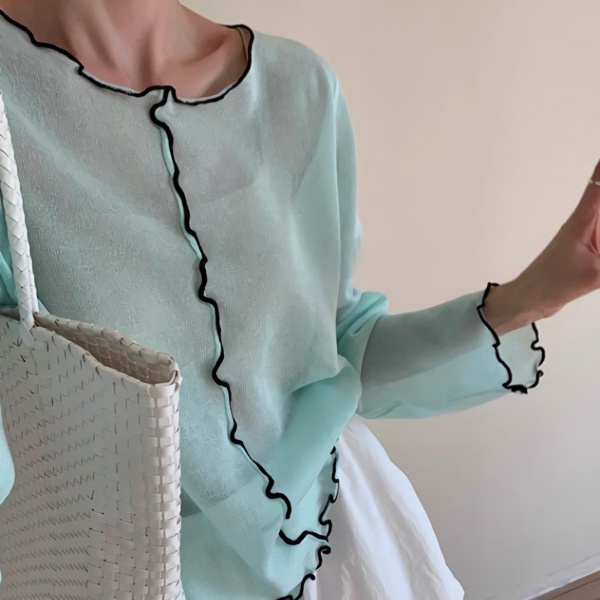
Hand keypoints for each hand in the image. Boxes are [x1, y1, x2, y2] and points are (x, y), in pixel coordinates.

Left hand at [483, 161, 599, 334]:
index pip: (597, 185)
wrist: (531, 300)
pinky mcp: (590, 250)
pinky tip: (598, 228)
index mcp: (582, 222)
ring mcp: (587, 236)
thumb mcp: (597, 274)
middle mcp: (585, 223)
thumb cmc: (552, 284)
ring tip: (595, 249)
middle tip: (596, 241)